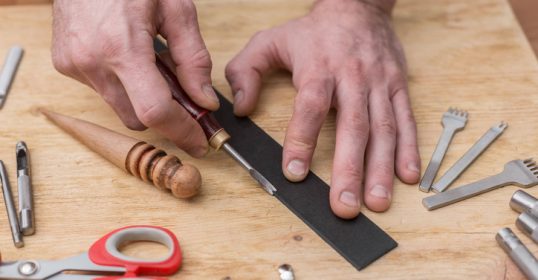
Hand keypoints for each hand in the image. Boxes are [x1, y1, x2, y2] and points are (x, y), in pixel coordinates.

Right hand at [52, 0, 218, 156]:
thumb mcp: (176, 9)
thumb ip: (193, 59)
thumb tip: (204, 99)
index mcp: (121, 48)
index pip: (155, 111)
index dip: (181, 132)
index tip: (199, 142)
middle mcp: (91, 62)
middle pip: (139, 118)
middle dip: (165, 114)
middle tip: (183, 93)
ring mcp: (74, 65)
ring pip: (121, 108)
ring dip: (142, 98)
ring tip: (152, 64)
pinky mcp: (66, 64)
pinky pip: (103, 91)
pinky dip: (123, 85)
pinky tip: (128, 58)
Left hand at [226, 0, 419, 217]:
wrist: (358, 5)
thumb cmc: (313, 31)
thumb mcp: (270, 40)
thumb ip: (246, 71)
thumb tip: (241, 107)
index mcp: (319, 68)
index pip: (310, 106)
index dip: (302, 139)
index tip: (294, 173)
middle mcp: (352, 78)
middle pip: (353, 126)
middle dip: (349, 170)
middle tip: (344, 206)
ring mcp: (379, 84)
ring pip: (383, 129)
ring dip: (381, 169)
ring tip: (377, 202)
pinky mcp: (398, 86)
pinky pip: (406, 120)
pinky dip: (409, 149)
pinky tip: (408, 176)